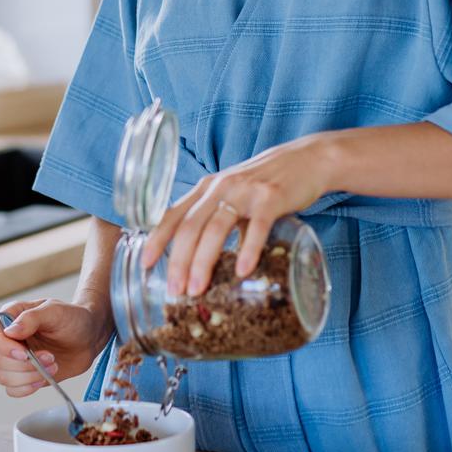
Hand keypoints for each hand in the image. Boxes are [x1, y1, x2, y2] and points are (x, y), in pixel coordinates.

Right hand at [0, 298, 110, 397]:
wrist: (89, 336)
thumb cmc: (73, 318)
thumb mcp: (54, 311)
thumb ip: (31, 318)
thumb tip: (10, 331)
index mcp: (11, 317)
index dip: (3, 347)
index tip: (24, 353)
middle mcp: (9, 339)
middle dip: (24, 364)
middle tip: (49, 357)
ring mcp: (15, 359)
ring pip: (3, 377)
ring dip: (28, 376)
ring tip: (52, 365)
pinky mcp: (24, 375)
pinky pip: (12, 390)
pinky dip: (27, 388)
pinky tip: (43, 378)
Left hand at [142, 132, 333, 296]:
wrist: (307, 160)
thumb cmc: (264, 184)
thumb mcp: (233, 197)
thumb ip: (217, 222)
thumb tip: (204, 263)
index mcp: (206, 189)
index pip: (172, 214)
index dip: (156, 239)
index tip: (145, 264)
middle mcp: (219, 187)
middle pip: (190, 226)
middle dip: (179, 261)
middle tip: (175, 291)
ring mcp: (245, 191)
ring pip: (216, 228)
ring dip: (204, 261)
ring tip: (198, 289)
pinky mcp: (271, 198)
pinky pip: (256, 226)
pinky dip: (248, 249)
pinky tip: (243, 271)